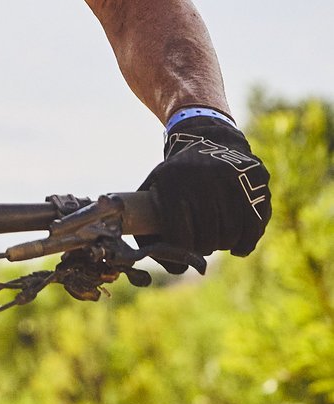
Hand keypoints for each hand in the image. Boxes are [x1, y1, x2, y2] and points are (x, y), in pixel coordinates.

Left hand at [140, 113, 270, 268]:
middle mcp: (202, 176)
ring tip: (217, 240)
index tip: (184, 250)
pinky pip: (255, 223)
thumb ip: (148, 226)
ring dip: (225, 245)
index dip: (183, 251)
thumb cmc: (177, 175)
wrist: (208, 138)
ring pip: (232, 233)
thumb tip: (174, 266)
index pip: (179, 236)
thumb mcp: (154, 187)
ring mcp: (231, 175)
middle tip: (202, 245)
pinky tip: (239, 247)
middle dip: (204, 248)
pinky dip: (247, 241)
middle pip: (208, 238)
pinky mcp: (255, 177)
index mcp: (172, 180)